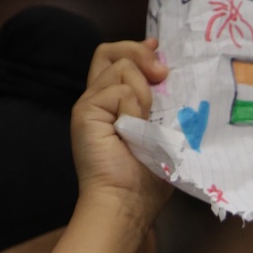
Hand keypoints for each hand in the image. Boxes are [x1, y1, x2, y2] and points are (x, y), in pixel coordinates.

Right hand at [69, 39, 171, 226]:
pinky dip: (134, 109)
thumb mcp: (161, 133)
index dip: (137, 49)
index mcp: (114, 105)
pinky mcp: (85, 111)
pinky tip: (133, 132)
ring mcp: (89, 104)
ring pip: (122, 68)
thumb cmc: (147, 180)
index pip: (117, 60)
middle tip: (163, 74)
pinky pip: (120, 90)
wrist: (126, 203)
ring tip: (144, 126)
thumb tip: (168, 74)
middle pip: (111, 52)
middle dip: (140, 54)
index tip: (159, 51)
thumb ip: (161, 104)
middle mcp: (98, 100)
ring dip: (143, 94)